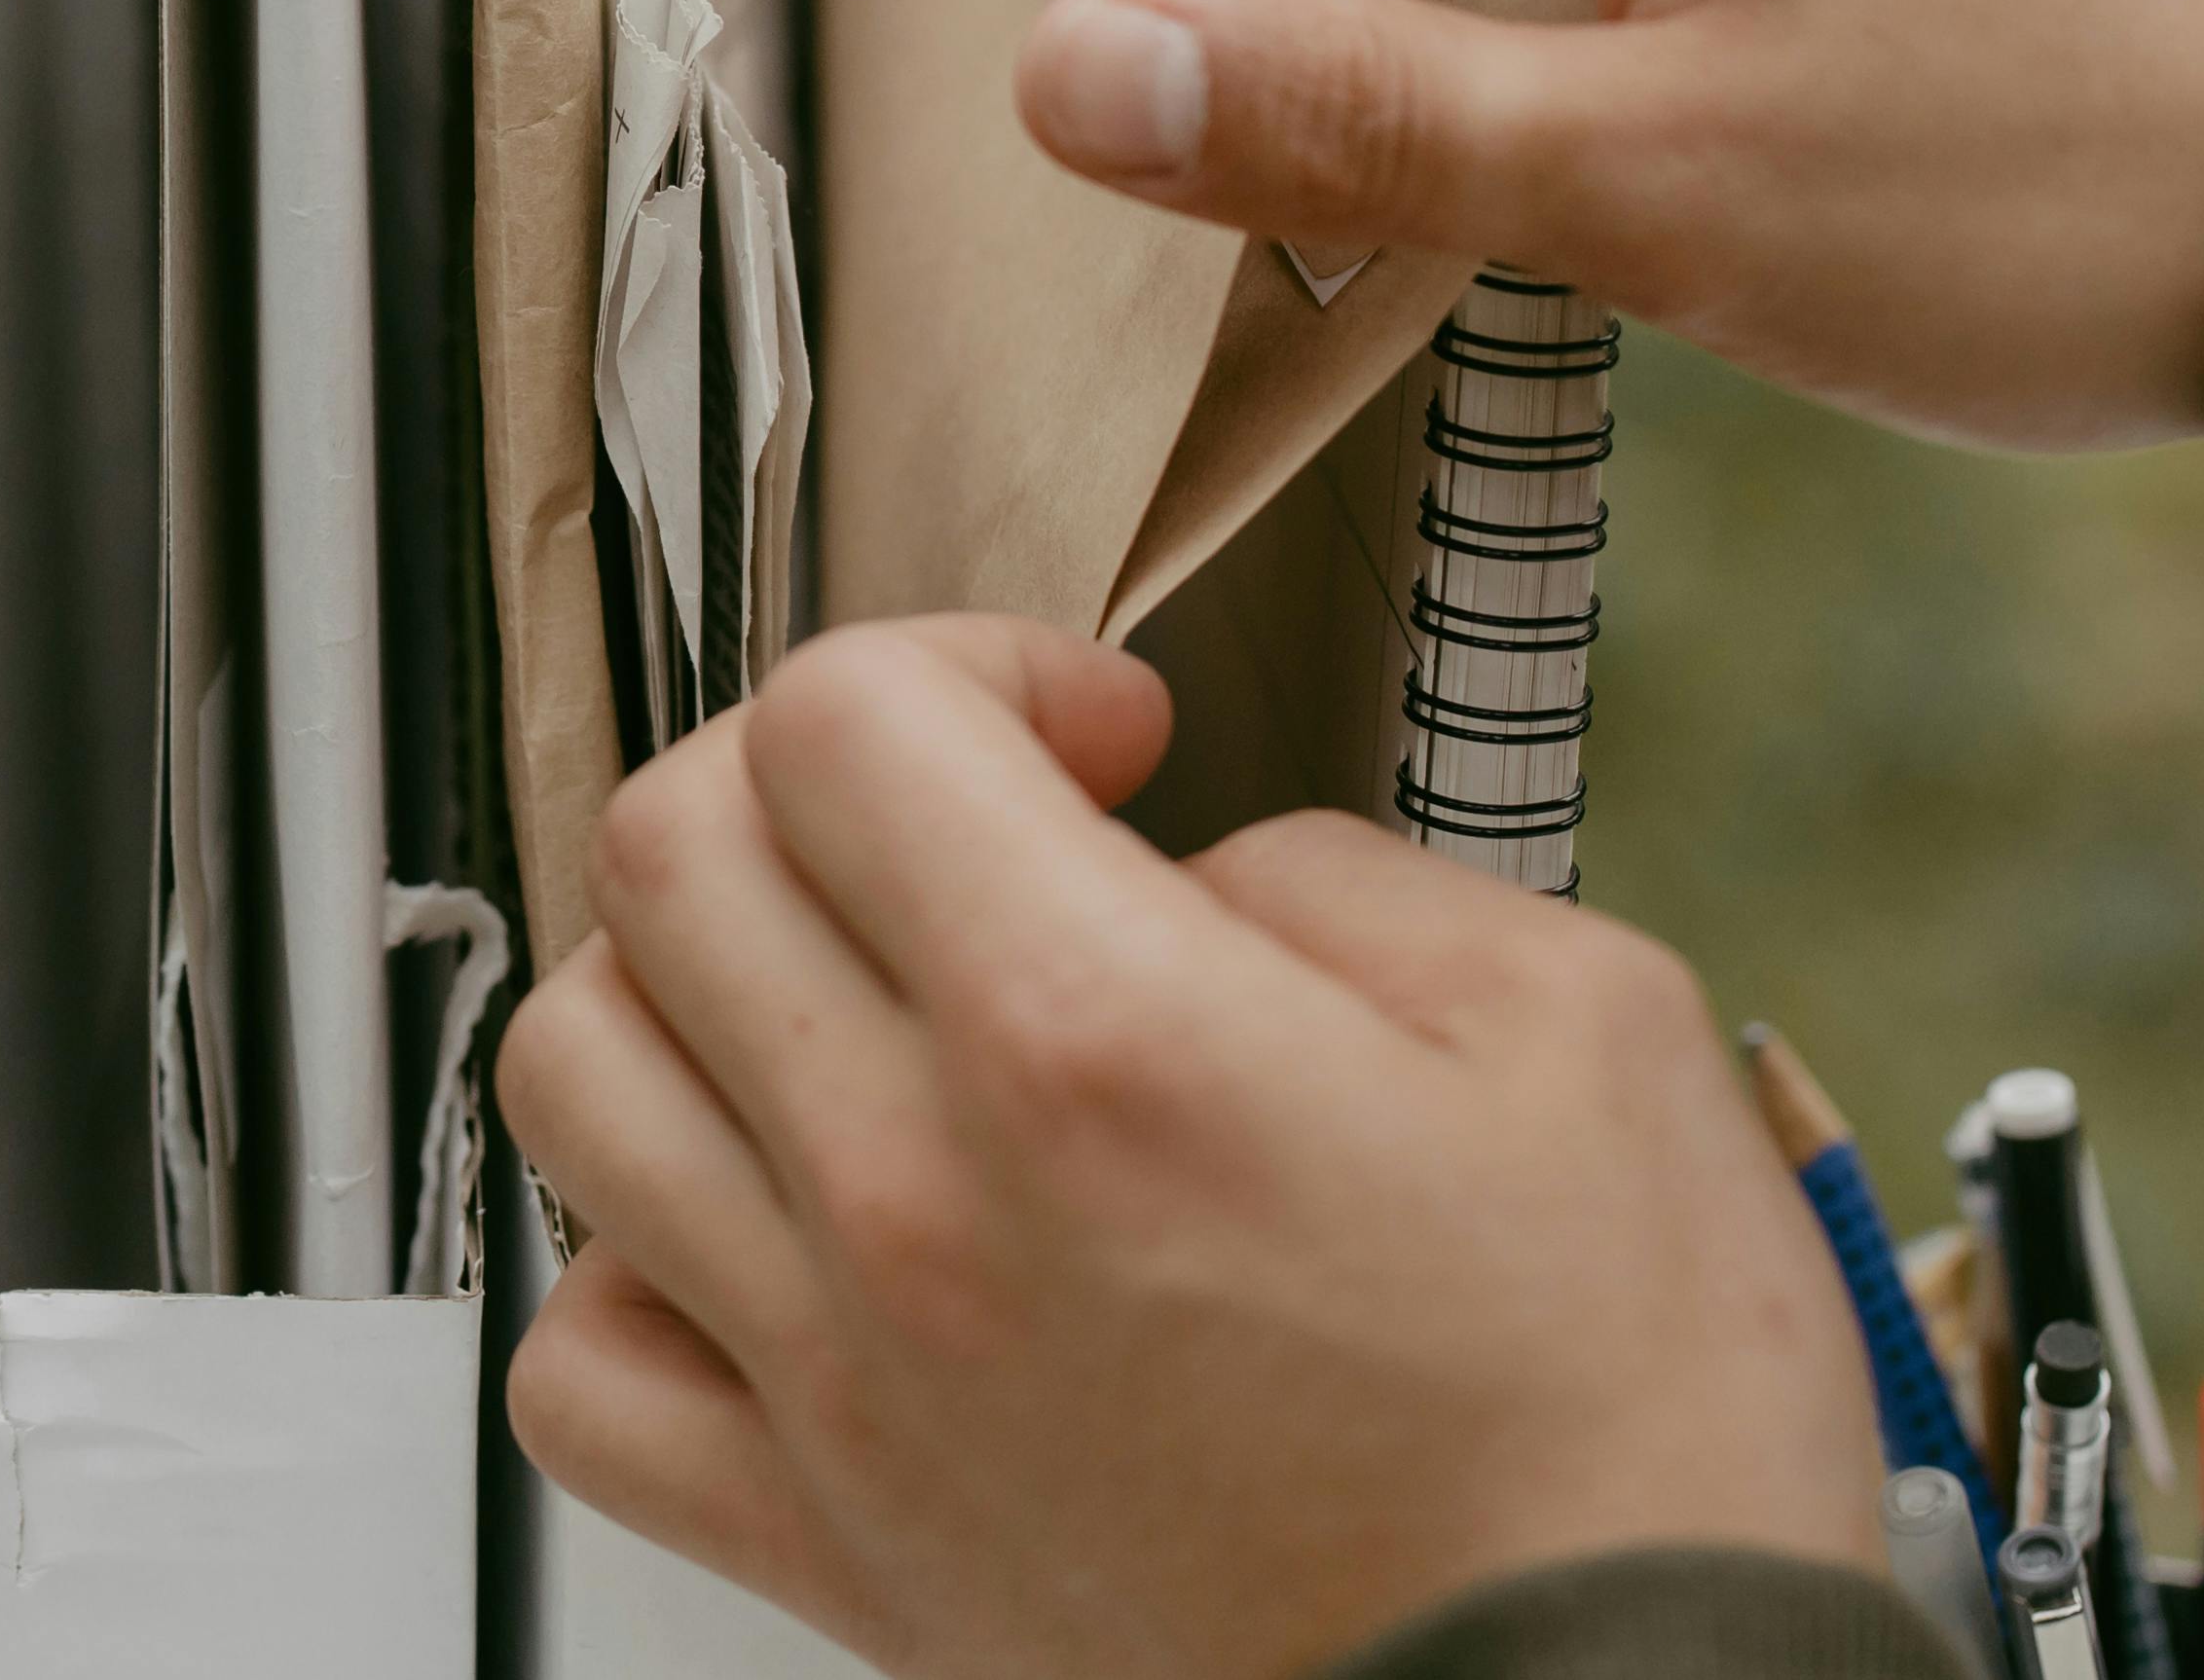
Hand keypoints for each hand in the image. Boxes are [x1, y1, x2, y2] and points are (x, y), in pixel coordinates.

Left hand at [496, 617, 1882, 1679]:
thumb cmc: (1624, 1445)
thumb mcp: (1585, 1029)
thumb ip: (1345, 878)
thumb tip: (1196, 874)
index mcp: (1097, 1038)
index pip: (844, 717)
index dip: (976, 660)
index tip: (1099, 738)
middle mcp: (920, 1200)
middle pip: (667, 856)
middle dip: (817, 777)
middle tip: (972, 828)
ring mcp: (846, 1379)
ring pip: (579, 1074)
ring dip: (690, 985)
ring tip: (844, 1004)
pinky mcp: (830, 1543)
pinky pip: (586, 1368)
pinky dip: (632, 1268)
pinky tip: (774, 1233)